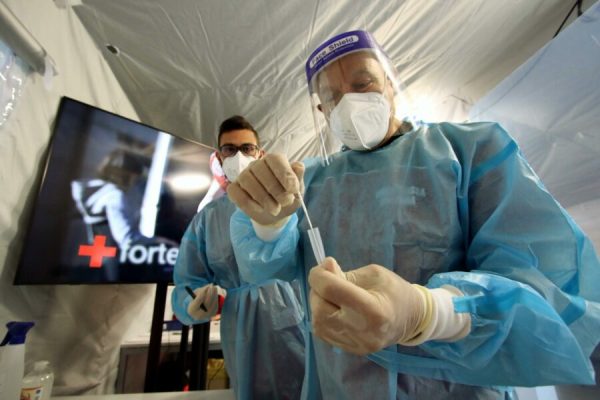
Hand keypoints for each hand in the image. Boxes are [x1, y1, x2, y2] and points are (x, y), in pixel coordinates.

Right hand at [187, 284, 218, 319]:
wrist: (197, 311)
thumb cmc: (195, 300)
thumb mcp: (195, 294)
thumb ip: (201, 290)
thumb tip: (209, 286)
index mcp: (191, 310)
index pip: (198, 301)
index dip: (202, 293)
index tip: (206, 287)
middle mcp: (199, 315)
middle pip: (207, 303)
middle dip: (210, 292)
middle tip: (212, 285)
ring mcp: (207, 315)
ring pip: (213, 303)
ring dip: (214, 294)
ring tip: (214, 287)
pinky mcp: (213, 314)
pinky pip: (216, 304)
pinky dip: (216, 297)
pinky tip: (215, 292)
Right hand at [227, 154, 304, 225]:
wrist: (275, 214)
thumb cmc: (287, 197)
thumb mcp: (297, 190)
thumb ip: (298, 178)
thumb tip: (298, 166)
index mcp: (274, 160)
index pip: (275, 159)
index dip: (284, 174)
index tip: (293, 189)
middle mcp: (257, 164)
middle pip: (261, 170)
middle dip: (275, 189)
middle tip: (286, 203)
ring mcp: (244, 175)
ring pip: (247, 181)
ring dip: (263, 198)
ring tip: (275, 209)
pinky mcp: (234, 188)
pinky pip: (236, 192)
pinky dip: (248, 202)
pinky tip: (259, 209)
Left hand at [308, 257, 428, 354]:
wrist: (412, 318)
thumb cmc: (395, 291)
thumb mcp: (374, 273)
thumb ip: (346, 273)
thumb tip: (323, 269)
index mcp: (372, 309)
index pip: (331, 290)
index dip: (319, 275)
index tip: (322, 266)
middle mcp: (362, 332)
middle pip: (320, 309)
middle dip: (317, 291)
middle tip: (327, 280)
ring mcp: (356, 345)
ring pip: (318, 324)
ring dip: (318, 304)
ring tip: (332, 295)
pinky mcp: (351, 350)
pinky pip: (324, 333)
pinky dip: (323, 316)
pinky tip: (335, 308)